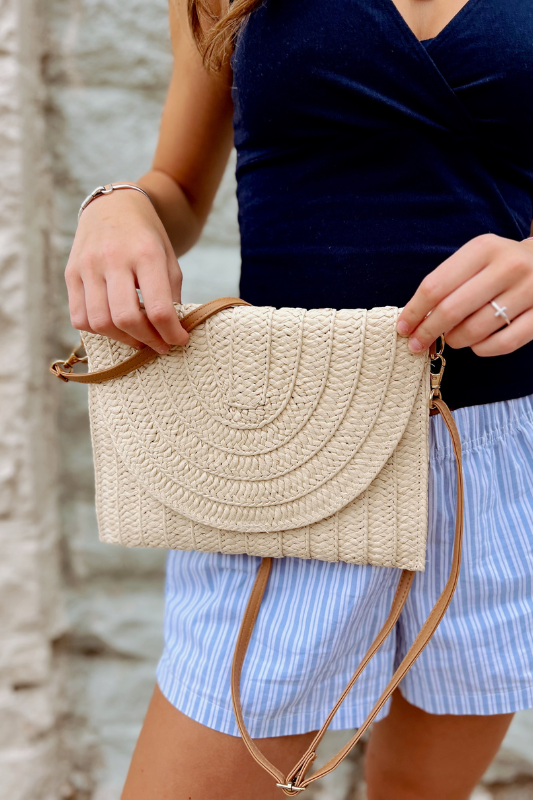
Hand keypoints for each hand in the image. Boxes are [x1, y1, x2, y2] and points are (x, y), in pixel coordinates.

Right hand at [65, 186, 188, 353]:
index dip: (171, 333)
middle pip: (125, 319)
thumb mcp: (168, 259)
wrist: (114, 206)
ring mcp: (88, 266)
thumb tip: (172, 332)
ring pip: (99, 322)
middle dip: (146, 340)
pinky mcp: (71, 274)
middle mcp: (113, 259)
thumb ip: (171, 294)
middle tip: (159, 345)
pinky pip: (79, 317)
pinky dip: (98, 331)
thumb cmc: (147, 238)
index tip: (179, 340)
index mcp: (145, 254)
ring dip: (122, 339)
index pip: (159, 308)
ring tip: (138, 338)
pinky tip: (113, 326)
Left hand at [397, 233, 532, 355]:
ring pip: (476, 329)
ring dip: (455, 340)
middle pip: (452, 310)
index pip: (435, 286)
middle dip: (427, 332)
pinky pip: (503, 343)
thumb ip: (447, 282)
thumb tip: (415, 318)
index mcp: (483, 248)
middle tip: (417, 344)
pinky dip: (482, 349)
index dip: (414, 311)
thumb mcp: (475, 258)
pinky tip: (476, 345)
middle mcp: (507, 267)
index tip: (403, 327)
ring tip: (452, 338)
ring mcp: (528, 291)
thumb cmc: (499, 264)